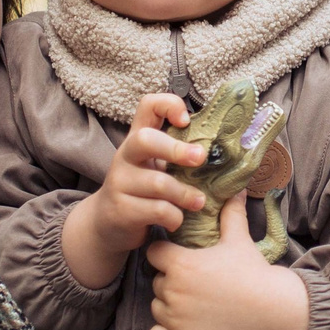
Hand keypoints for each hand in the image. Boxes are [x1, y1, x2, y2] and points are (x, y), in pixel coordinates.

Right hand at [59, 94, 205, 289]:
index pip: (147, 105)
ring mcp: (120, 183)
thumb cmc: (142, 191)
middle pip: (146, 140)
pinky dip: (175, 217)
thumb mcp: (155, 166)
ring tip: (199, 202)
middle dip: (177, 149)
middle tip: (200, 159)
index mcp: (138, 140)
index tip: (187, 120)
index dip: (168, 105)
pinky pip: (157, 210)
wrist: (108, 224)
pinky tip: (177, 220)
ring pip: (159, 183)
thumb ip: (178, 155)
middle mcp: (125, 156)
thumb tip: (222, 151)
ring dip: (185, 194)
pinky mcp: (121, 209)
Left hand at [146, 193, 310, 329]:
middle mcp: (172, 290)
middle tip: (198, 287)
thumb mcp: (239, 241)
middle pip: (157, 283)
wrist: (270, 312)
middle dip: (172, 283)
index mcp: (181, 264)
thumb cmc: (253, 274)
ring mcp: (174, 319)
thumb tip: (237, 190)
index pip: (154, 255)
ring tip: (198, 307)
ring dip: (170, 309)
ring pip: (157, 309)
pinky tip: (187, 328)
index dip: (167, 256)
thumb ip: (230, 215)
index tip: (183, 261)